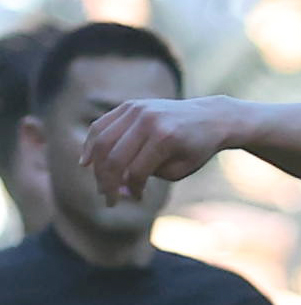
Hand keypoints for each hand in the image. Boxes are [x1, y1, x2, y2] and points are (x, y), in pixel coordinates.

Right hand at [82, 95, 234, 203]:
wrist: (210, 117)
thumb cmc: (196, 149)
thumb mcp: (180, 169)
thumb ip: (150, 175)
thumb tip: (120, 183)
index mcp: (164, 138)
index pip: (136, 171)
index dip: (133, 189)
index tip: (136, 199)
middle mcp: (147, 120)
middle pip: (114, 156)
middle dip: (108, 182)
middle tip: (108, 199)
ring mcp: (136, 110)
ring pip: (102, 140)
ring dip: (95, 166)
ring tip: (99, 184)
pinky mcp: (129, 105)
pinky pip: (102, 125)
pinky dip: (91, 143)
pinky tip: (86, 161)